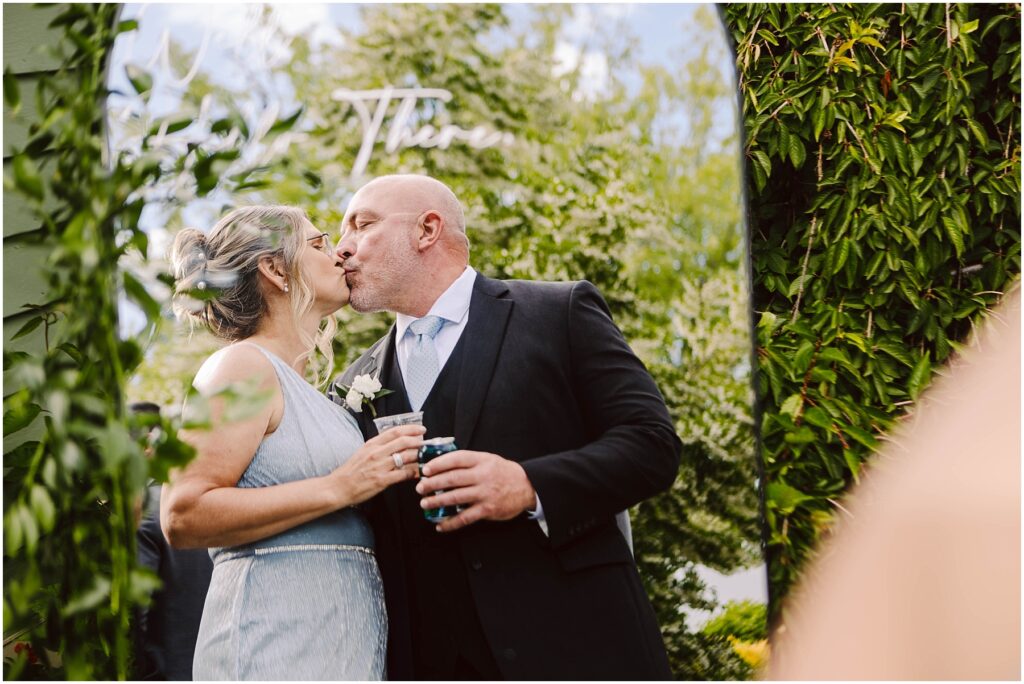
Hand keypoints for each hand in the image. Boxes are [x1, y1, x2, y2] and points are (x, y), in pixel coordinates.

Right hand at [330, 424, 424, 506]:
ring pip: (406, 457)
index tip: (421, 429)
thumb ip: (378, 447)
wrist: (338, 487)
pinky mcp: (382, 480)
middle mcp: (377, 452)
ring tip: (427, 457)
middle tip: (428, 443)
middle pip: (403, 441)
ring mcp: (380, 466)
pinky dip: (414, 473)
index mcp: (372, 444)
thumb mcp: (363, 452)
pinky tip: (419, 473)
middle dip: (419, 441)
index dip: (411, 429)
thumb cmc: (351, 471)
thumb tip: (395, 443)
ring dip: (419, 456)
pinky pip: (403, 474)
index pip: (395, 431)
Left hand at [416, 450, 535, 531]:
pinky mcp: (487, 509)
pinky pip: (465, 518)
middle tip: (420, 487)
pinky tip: (440, 525)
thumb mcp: (488, 459)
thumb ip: (469, 462)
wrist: (527, 486)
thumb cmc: (503, 472)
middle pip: (452, 478)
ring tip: (425, 503)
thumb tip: (441, 465)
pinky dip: (451, 523)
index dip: (439, 464)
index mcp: (482, 460)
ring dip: (437, 501)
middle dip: (433, 483)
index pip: (456, 459)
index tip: (426, 469)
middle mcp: (483, 476)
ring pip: (456, 497)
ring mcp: (485, 493)